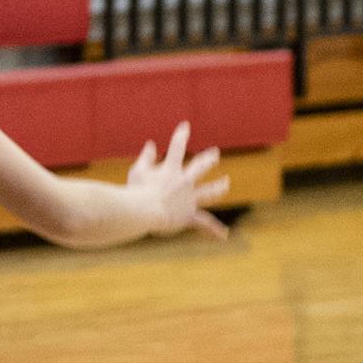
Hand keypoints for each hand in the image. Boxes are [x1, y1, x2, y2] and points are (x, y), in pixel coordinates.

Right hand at [126, 122, 229, 239]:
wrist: (145, 211)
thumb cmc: (136, 191)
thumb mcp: (137, 171)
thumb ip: (146, 157)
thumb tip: (151, 144)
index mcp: (171, 169)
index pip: (177, 147)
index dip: (181, 135)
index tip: (186, 125)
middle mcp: (184, 182)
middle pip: (200, 167)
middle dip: (208, 160)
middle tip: (215, 154)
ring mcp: (189, 199)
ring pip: (209, 192)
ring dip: (218, 187)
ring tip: (226, 184)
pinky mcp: (190, 216)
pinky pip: (204, 223)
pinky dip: (213, 230)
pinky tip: (224, 236)